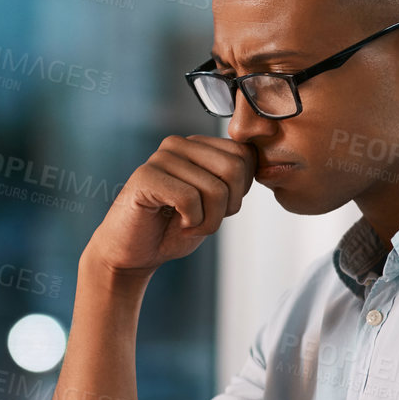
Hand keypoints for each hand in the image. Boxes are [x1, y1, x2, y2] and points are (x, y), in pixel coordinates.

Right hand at [85, 136, 254, 274]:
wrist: (134, 255)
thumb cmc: (173, 230)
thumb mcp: (215, 204)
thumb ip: (234, 181)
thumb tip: (264, 165)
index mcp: (197, 145)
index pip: (245, 155)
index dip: (240, 191)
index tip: (216, 208)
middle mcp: (179, 145)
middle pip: (234, 168)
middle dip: (227, 207)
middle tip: (203, 220)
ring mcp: (160, 158)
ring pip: (215, 188)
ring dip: (208, 220)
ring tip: (187, 224)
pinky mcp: (145, 176)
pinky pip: (189, 199)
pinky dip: (191, 221)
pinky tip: (175, 222)